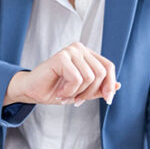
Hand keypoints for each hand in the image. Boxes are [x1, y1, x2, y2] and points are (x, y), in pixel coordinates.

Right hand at [4, 42, 119, 106]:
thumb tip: (119, 86)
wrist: (31, 92)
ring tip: (65, 94)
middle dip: (90, 92)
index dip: (110, 84)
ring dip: (77, 93)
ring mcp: (70, 51)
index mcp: (86, 54)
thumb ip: (99, 88)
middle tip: (76, 99)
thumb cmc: (54, 90)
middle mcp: (79, 48)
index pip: (108, 67)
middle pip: (101, 73)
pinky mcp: (61, 57)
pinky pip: (76, 79)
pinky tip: (59, 91)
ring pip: (90, 78)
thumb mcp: (82, 91)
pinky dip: (69, 91)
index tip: (107, 99)